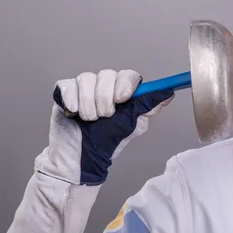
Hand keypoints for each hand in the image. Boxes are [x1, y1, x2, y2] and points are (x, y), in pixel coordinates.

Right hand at [34, 69, 173, 185]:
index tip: (122, 99)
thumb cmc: (107, 141)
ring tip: (90, 120)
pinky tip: (74, 114)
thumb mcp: (132, 125)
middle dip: (105, 97)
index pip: (128, 75)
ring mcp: (84, 87)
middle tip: (105, 116)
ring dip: (89, 104)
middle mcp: (104, 85)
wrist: (81, 158)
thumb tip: (168, 94)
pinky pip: (68, 85)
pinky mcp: (65, 92)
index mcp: (122, 91)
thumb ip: (147, 108)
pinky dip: (72, 100)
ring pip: (87, 79)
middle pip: (107, 74)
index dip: (125, 84)